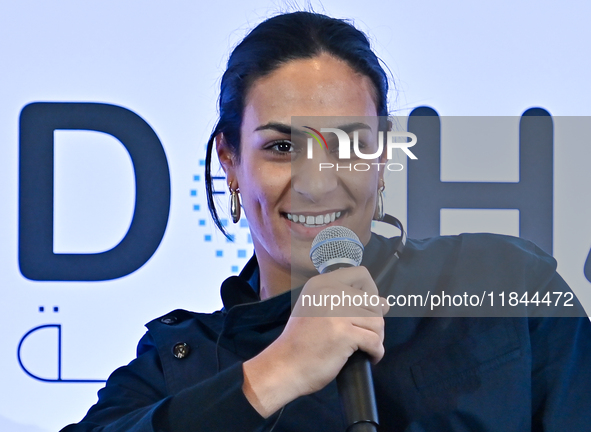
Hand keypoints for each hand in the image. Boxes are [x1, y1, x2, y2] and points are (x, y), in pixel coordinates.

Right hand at [242, 266, 388, 417]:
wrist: (285, 366)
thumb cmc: (301, 341)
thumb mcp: (316, 309)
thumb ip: (345, 301)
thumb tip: (385, 303)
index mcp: (321, 283)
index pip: (361, 274)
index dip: (371, 290)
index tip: (366, 307)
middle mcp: (330, 292)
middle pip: (373, 301)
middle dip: (374, 321)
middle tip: (365, 336)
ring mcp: (337, 313)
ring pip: (377, 321)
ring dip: (377, 337)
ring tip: (366, 347)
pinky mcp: (344, 334)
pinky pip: (375, 341)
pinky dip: (377, 352)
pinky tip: (370, 357)